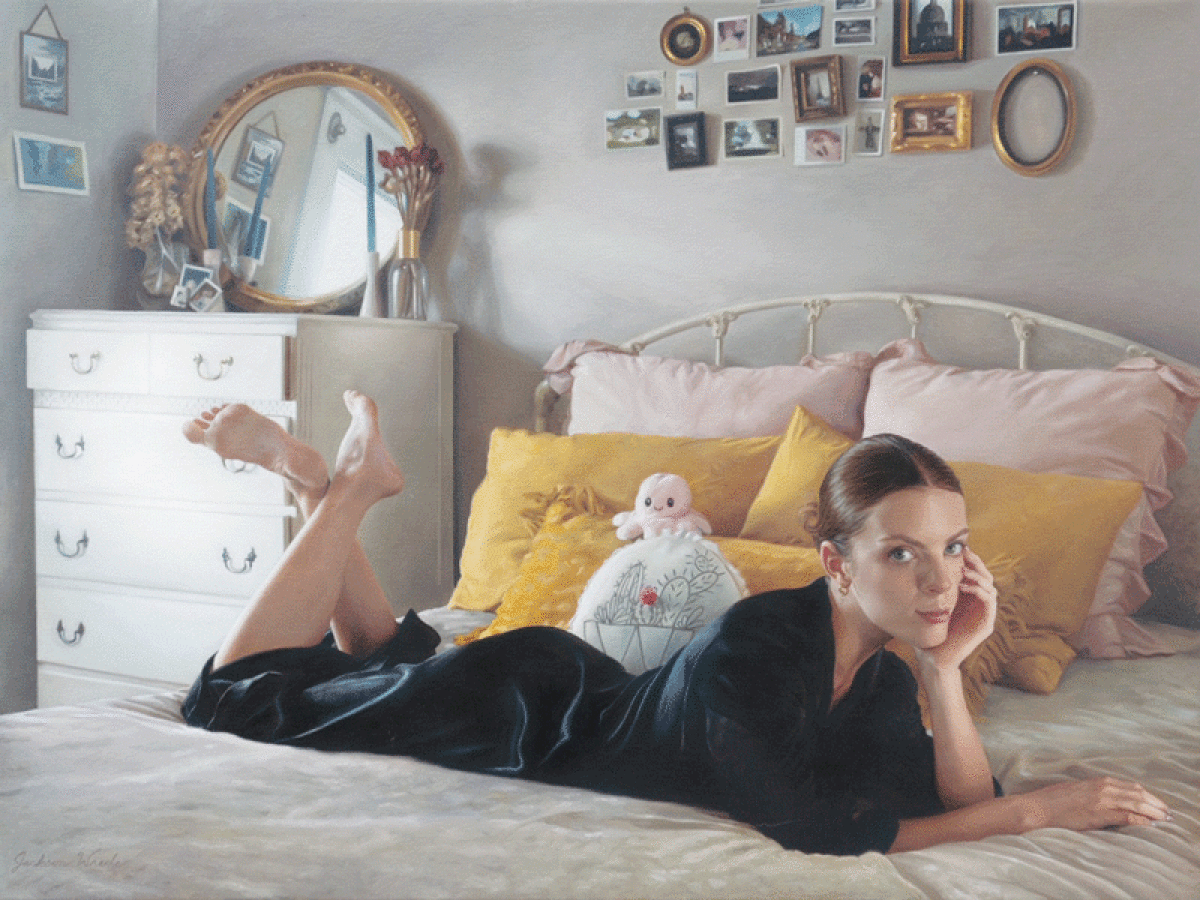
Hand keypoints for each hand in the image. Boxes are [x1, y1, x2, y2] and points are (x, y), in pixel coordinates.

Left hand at [916, 548, 996, 672]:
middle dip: (977, 563)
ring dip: (978, 576)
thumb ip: (932, 588)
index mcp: (969, 598)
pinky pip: (989, 602)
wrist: (935, 656)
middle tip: (965, 554)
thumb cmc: (930, 630)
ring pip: (991, 587)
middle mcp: (979, 605)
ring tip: (963, 571)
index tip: (960, 549)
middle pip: (987, 577)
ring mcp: (984, 615)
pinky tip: (964, 586)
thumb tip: (920, 564)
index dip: (971, 560)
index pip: (976, 573)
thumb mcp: (931, 603)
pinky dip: (979, 591)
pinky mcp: (986, 625)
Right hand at [1019, 777, 1171, 830]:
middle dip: (1155, 803)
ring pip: (1135, 803)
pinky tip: (1148, 824)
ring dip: (1153, 811)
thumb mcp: (1080, 792)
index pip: (1132, 786)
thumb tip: (1114, 801)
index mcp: (1099, 781)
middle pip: (1138, 793)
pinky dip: (1140, 820)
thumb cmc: (1056, 801)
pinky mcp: (1098, 814)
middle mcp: (1102, 788)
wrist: (1039, 808)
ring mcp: (1100, 800)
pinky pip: (1125, 817)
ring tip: (1163, 818)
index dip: (1149, 795)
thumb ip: (1098, 794)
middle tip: (1167, 812)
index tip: (1158, 804)